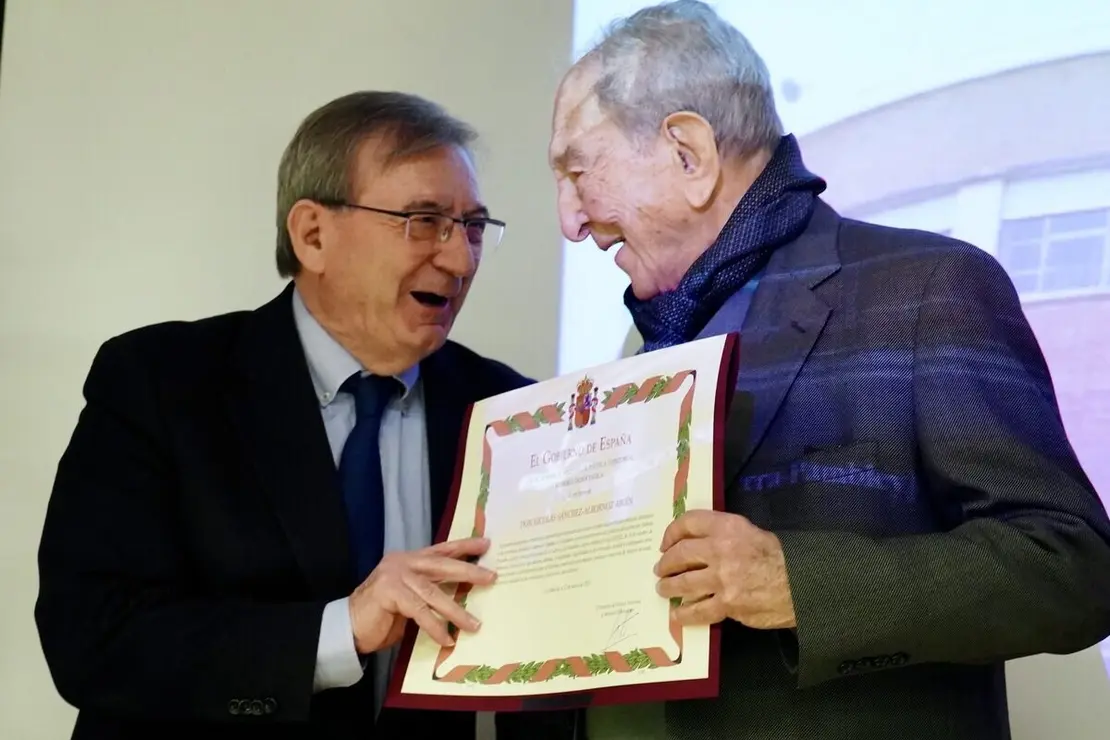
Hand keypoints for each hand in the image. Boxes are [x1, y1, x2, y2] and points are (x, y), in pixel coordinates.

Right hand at [349, 537, 495, 654]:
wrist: (348, 627)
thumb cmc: (382, 616)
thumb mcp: (410, 599)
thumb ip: (429, 591)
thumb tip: (462, 596)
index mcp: (409, 560)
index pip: (441, 550)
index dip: (463, 546)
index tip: (485, 543)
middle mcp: (402, 562)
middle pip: (441, 565)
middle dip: (468, 571)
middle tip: (491, 577)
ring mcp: (394, 576)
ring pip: (433, 592)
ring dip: (456, 610)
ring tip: (474, 624)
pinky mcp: (389, 593)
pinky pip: (419, 611)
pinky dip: (435, 626)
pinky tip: (446, 638)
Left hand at [655, 510, 795, 629]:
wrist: (803, 584)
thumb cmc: (780, 557)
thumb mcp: (752, 533)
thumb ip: (724, 535)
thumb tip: (697, 545)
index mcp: (728, 527)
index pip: (689, 523)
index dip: (672, 533)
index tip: (665, 543)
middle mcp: (720, 550)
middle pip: (680, 554)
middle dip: (666, 563)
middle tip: (661, 569)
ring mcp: (722, 579)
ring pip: (683, 583)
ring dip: (669, 587)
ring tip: (663, 589)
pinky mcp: (727, 604)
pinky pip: (698, 611)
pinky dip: (684, 614)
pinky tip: (677, 615)